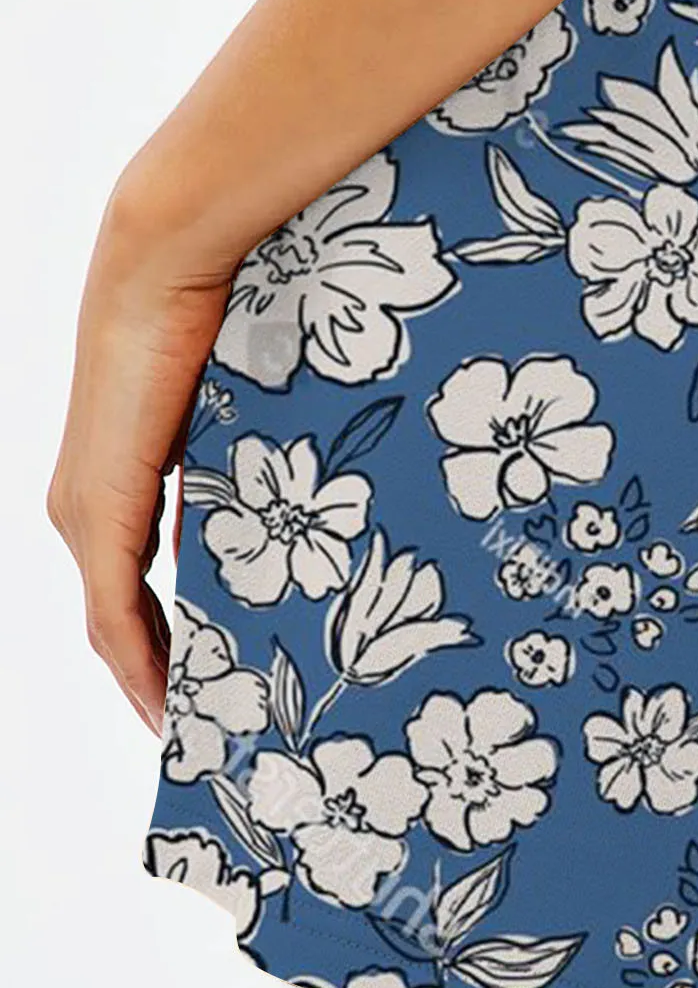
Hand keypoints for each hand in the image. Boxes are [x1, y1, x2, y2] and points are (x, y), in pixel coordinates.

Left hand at [47, 192, 231, 733]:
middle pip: (123, 619)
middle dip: (170, 674)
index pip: (140, 583)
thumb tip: (322, 489)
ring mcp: (85, 512)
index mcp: (123, 481)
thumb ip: (260, 461)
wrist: (168, 262)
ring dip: (157, 678)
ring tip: (204, 726)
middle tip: (219, 722)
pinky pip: (113, 614)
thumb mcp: (249, 410)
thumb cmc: (219, 313)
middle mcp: (87, 507)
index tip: (217, 677)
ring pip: (115, 625)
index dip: (174, 637)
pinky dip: (139, 664)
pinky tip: (170, 702)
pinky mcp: (97, 511)